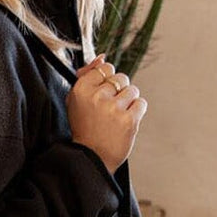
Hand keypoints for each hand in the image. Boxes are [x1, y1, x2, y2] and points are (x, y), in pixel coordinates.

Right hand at [66, 55, 147, 174]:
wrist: (92, 158)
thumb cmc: (84, 129)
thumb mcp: (76, 101)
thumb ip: (86, 76)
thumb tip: (101, 57)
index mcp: (81, 89)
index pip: (105, 68)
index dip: (107, 81)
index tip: (104, 94)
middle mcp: (97, 96)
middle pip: (120, 78)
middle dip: (119, 91)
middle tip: (110, 109)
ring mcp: (114, 108)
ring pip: (132, 90)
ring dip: (129, 102)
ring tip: (117, 116)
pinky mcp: (129, 120)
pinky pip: (141, 103)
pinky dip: (137, 112)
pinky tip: (126, 122)